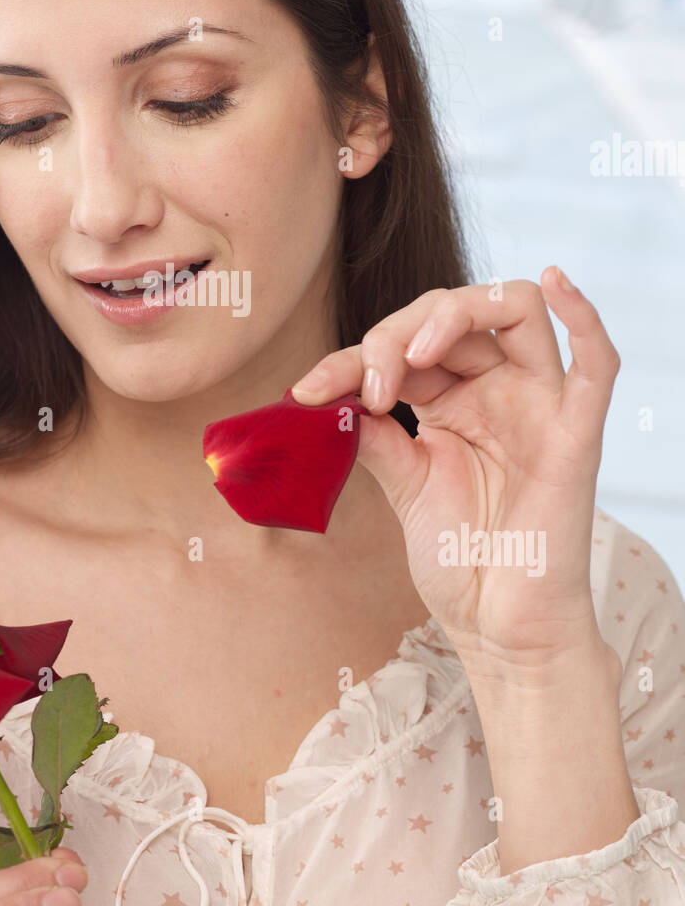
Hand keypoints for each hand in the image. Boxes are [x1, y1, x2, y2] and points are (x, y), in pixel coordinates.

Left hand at [291, 268, 620, 670]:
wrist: (498, 626)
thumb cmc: (460, 559)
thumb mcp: (404, 484)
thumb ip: (375, 433)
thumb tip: (334, 393)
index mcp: (456, 397)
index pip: (407, 343)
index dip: (350, 358)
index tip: (307, 391)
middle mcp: (500, 389)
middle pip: (455, 312)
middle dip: (398, 332)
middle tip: (368, 382)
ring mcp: (541, 406)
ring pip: (515, 310)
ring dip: (457, 313)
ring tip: (417, 353)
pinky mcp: (577, 435)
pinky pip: (598, 364)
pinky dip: (584, 316)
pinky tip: (559, 280)